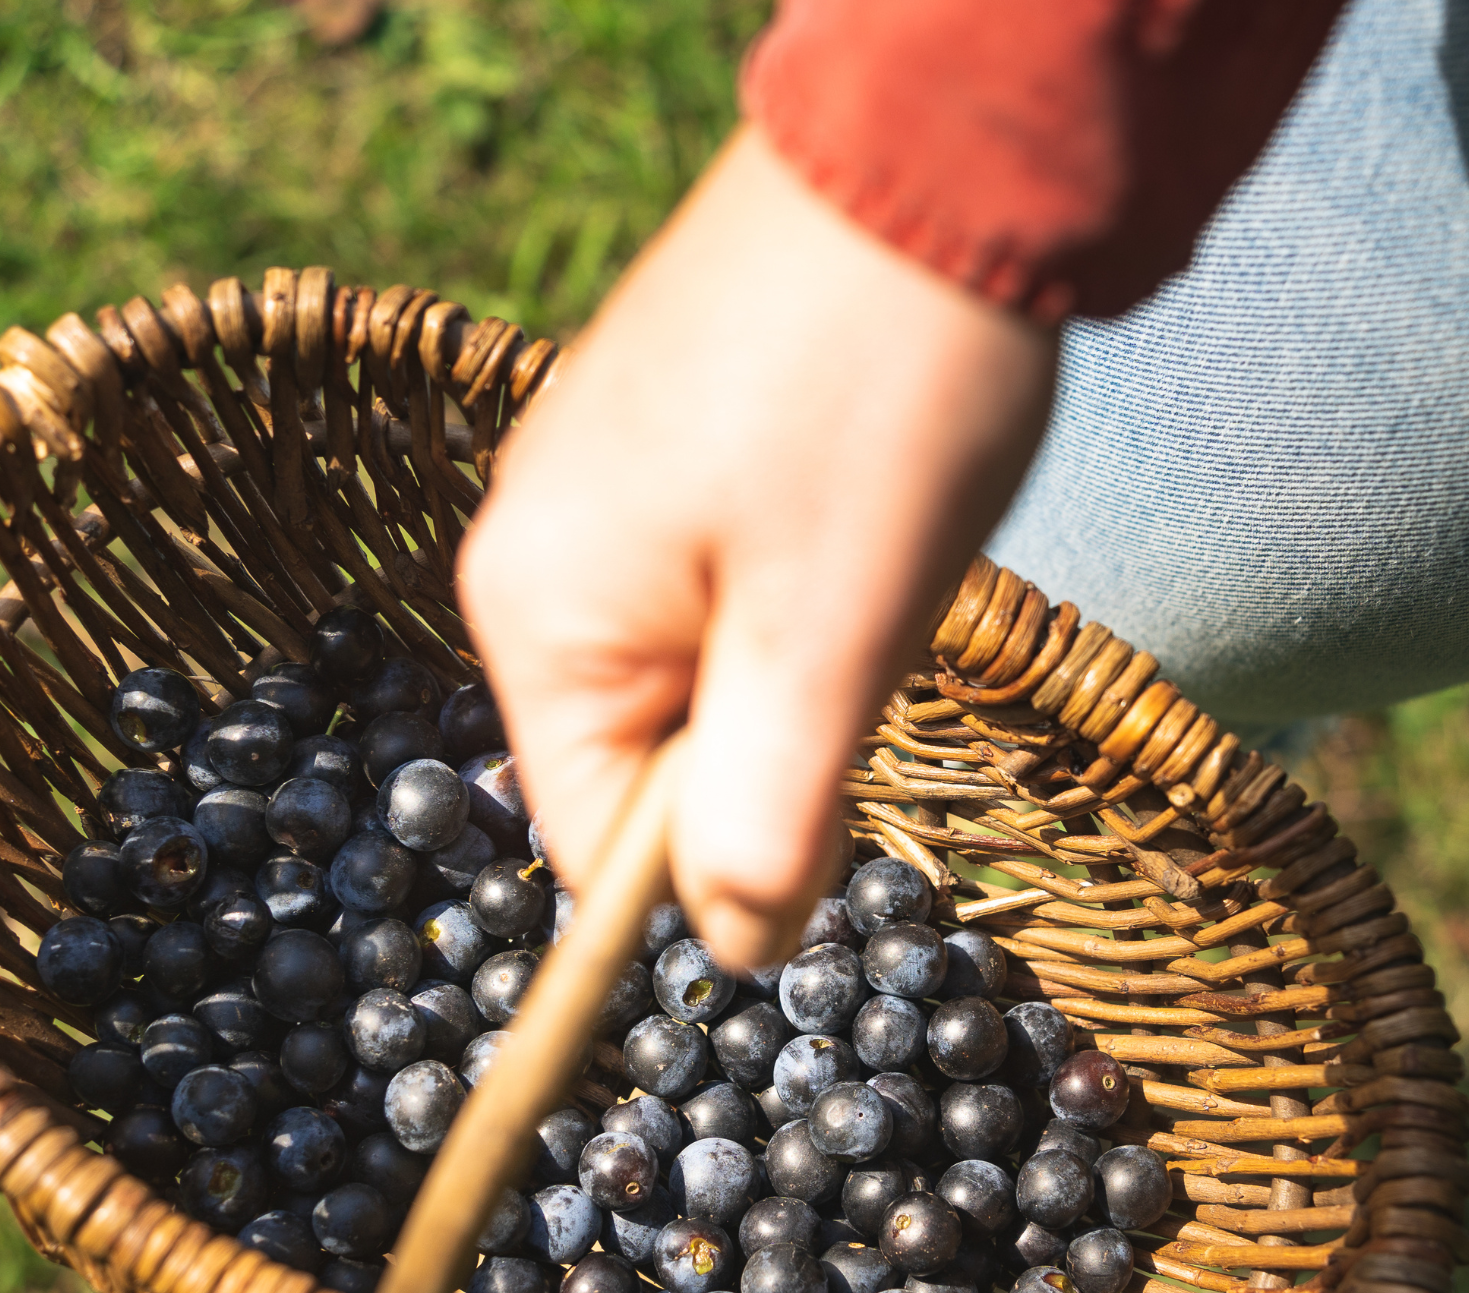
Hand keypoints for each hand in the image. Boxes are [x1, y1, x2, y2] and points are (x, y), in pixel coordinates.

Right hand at [459, 127, 1056, 968]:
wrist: (935, 162)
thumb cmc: (880, 401)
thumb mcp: (832, 639)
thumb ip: (770, 816)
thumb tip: (740, 954)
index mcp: (536, 611)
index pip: (594, 846)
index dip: (718, 882)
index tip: (835, 842)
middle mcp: (532, 552)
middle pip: (650, 761)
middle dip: (779, 749)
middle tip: (869, 640)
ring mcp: (595, 488)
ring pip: (703, 673)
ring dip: (808, 664)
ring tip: (873, 551)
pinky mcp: (667, 446)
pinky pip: (723, 586)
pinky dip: (809, 590)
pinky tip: (868, 509)